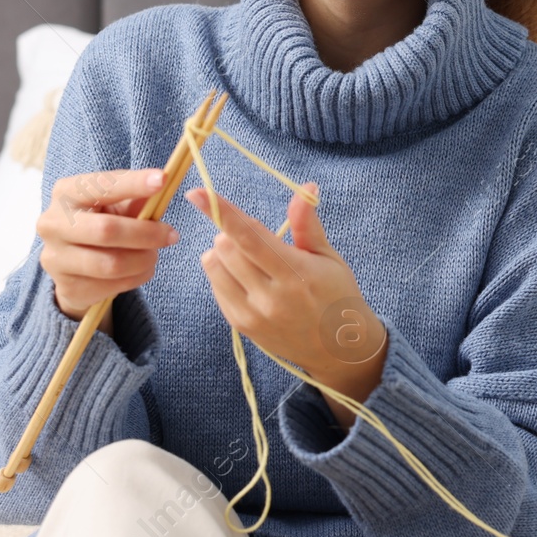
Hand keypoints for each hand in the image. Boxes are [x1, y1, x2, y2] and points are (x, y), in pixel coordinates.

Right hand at [37, 168, 180, 338]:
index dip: (133, 183)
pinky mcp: (68, 286)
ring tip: (154, 254)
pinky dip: (137, 277)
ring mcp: (56, 258)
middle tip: (172, 235)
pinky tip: (141, 269)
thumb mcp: (118, 205)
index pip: (100, 185)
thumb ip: (137, 199)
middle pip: (106, 230)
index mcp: (66, 193)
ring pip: (112, 264)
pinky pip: (113, 286)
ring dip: (143, 260)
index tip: (162, 179)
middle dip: (146, 233)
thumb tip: (163, 184)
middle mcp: (53, 223)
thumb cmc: (102, 221)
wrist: (75, 263)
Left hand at [187, 183, 387, 428]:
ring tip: (246, 257)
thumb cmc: (337, 295)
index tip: (197, 194)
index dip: (223, 212)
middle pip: (226, 248)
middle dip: (232, 232)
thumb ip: (307, 224)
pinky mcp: (241, 326)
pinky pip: (215, 288)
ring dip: (223, 252)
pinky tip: (245, 277)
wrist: (338, 349)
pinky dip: (223, 273)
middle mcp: (270, 297)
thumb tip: (306, 187)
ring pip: (214, 267)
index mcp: (296, 274)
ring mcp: (253, 315)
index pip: (250, 236)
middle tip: (252, 236)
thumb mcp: (329, 258)